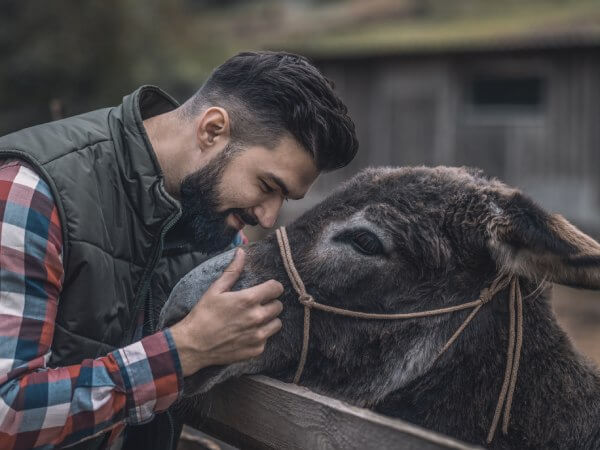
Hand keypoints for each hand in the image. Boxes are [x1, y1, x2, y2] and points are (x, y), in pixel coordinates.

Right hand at [169, 248, 282, 376]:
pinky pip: (267, 339)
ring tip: (253, 320)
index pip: (276, 288)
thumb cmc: (203, 314)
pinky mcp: (256, 350)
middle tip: (256, 305)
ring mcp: (258, 336)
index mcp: (248, 300)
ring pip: (276, 323)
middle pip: (278, 306)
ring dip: (269, 320)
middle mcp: (257, 317)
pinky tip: (246, 334)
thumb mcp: (216, 289)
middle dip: (270, 303)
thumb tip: (242, 252)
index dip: (272, 287)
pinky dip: (260, 336)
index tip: (266, 289)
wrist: (193, 345)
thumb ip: (232, 271)